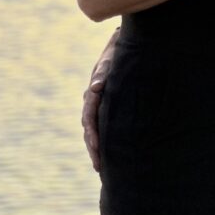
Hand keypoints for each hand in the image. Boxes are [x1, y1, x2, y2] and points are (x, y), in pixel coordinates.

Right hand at [82, 29, 118, 171]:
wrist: (125, 47)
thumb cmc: (117, 53)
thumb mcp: (110, 60)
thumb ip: (103, 72)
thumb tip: (96, 87)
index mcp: (92, 93)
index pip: (89, 118)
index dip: (92, 135)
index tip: (96, 149)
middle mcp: (93, 101)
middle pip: (90, 129)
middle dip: (93, 148)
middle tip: (99, 167)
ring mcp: (99, 105)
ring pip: (95, 131)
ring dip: (97, 148)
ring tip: (102, 168)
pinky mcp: (107, 107)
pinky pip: (103, 127)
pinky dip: (104, 140)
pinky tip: (111, 154)